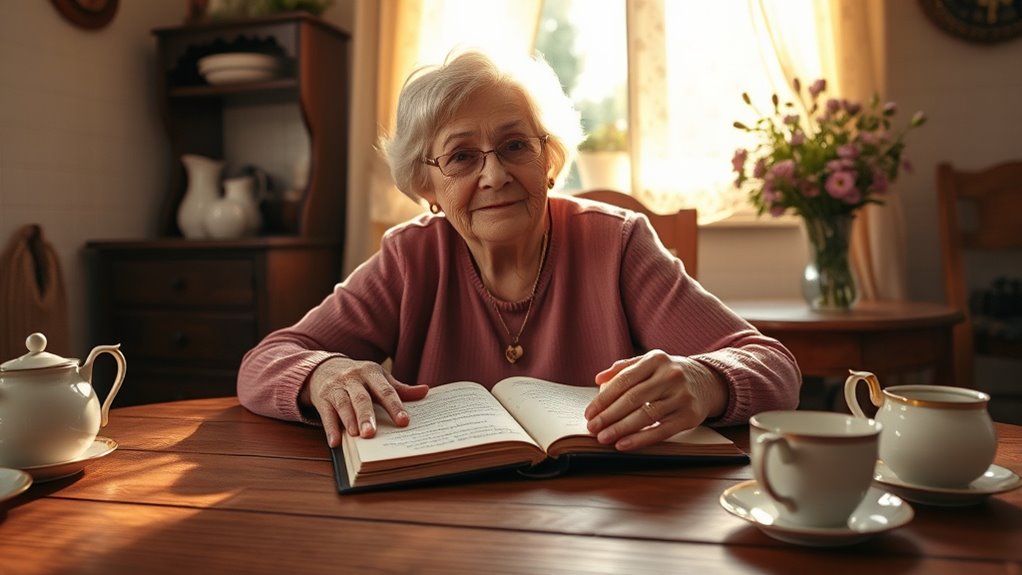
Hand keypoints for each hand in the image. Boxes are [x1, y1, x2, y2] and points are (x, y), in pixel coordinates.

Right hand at [301, 357, 428, 446]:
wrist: (324, 367)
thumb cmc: (358, 377)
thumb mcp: (378, 378)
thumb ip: (399, 388)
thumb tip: (425, 391)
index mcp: (371, 372)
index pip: (386, 390)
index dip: (395, 406)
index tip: (404, 421)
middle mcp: (353, 378)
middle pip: (361, 398)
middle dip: (367, 416)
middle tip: (372, 433)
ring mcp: (336, 388)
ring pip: (343, 404)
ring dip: (349, 421)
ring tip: (356, 436)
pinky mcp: (322, 398)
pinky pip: (326, 413)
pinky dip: (330, 428)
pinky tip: (335, 442)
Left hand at [583, 350, 726, 450]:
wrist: (708, 382)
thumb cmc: (669, 374)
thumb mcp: (650, 363)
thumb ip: (624, 368)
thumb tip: (599, 379)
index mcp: (656, 359)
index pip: (624, 380)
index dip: (604, 398)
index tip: (589, 412)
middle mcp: (671, 376)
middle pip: (633, 398)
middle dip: (608, 415)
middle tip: (592, 428)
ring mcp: (682, 396)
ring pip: (645, 415)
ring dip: (620, 429)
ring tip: (603, 438)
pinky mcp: (690, 416)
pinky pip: (661, 430)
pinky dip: (640, 439)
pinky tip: (623, 444)